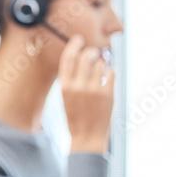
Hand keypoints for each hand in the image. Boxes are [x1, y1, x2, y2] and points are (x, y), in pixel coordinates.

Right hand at [60, 34, 114, 153]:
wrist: (86, 137)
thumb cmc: (76, 117)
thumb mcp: (66, 97)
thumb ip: (71, 79)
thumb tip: (81, 57)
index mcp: (64, 86)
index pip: (68, 58)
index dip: (74, 45)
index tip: (79, 39)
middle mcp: (78, 86)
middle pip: (86, 56)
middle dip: (92, 52)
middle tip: (94, 53)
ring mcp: (93, 89)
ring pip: (100, 63)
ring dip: (102, 63)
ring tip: (101, 70)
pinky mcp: (107, 94)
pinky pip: (111, 73)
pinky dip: (110, 73)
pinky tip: (107, 78)